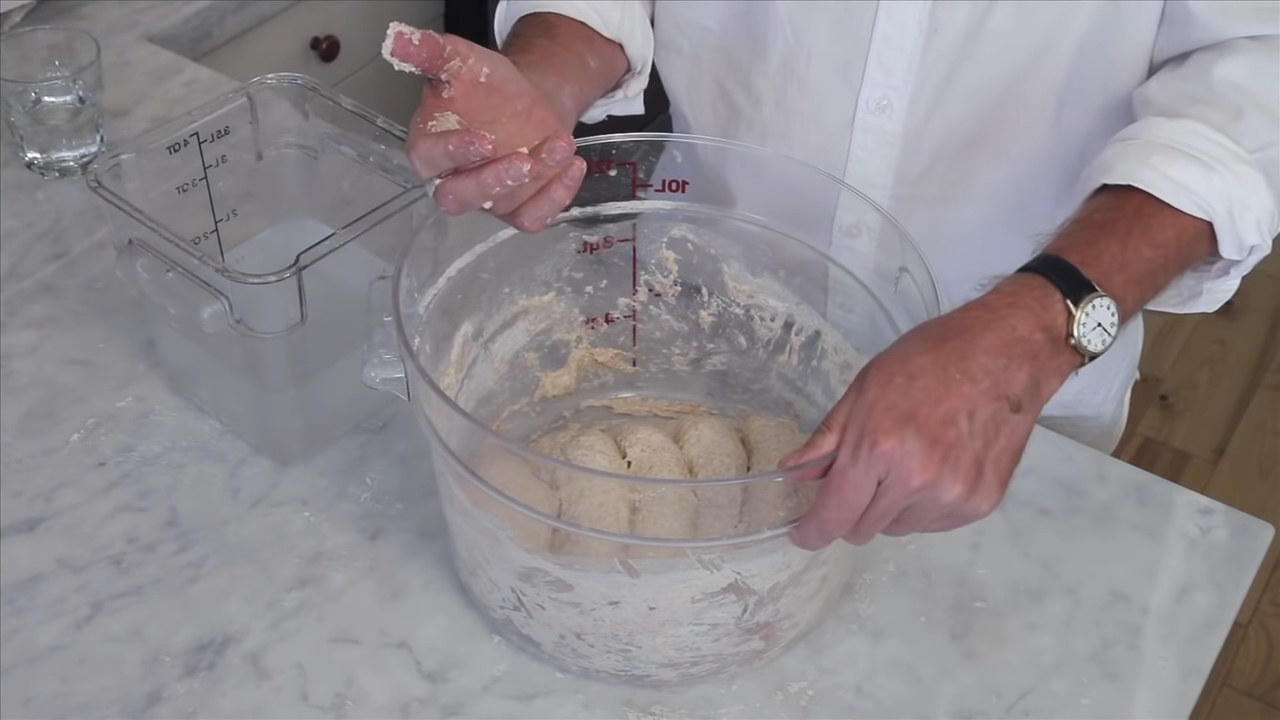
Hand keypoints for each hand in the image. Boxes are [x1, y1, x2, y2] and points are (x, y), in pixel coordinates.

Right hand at [386, 24, 585, 231]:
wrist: (529, 102)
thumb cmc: (489, 88)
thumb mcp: (463, 62)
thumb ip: (431, 53)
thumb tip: (398, 40)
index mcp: (429, 147)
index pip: (429, 161)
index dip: (453, 153)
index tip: (484, 140)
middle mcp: (453, 180)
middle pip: (459, 198)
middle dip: (493, 181)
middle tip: (523, 160)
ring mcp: (487, 200)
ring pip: (503, 204)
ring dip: (538, 176)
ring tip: (561, 142)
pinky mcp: (518, 209)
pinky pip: (534, 218)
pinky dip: (556, 196)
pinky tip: (571, 166)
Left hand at [782, 275, 1079, 548]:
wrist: (1004, 355)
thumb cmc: (930, 361)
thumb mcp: (864, 390)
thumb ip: (827, 441)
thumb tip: (793, 473)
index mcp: (879, 448)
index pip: (834, 516)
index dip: (811, 531)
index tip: (802, 533)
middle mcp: (915, 481)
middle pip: (862, 530)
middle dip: (852, 511)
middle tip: (864, 475)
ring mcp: (951, 496)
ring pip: (898, 529)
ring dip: (891, 509)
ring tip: (909, 461)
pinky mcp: (979, 504)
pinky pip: (933, 524)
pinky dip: (924, 506)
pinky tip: (937, 467)